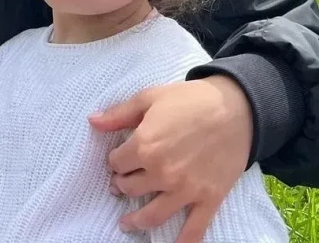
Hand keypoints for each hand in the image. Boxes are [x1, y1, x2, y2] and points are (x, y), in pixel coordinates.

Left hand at [89, 76, 251, 242]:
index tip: (118, 158)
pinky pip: (194, 230)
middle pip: (131, 188)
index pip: (117, 163)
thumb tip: (92, 122)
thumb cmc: (189, 100)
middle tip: (121, 184)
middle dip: (122, 185)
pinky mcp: (209, 199)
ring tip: (126, 223)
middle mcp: (162, 172)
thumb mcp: (148, 98)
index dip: (115, 160)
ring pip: (153, 215)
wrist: (234, 108)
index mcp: (145, 146)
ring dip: (136, 221)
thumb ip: (119, 114)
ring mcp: (186, 190)